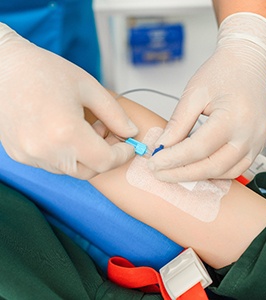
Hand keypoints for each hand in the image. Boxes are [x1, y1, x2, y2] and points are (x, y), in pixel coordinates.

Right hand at [0, 24, 137, 178]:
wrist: (3, 66)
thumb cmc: (46, 71)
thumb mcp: (89, 87)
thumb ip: (115, 114)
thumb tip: (131, 132)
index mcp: (65, 132)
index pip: (105, 161)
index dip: (123, 155)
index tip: (130, 145)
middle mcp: (46, 150)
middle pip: (90, 171)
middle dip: (106, 156)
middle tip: (106, 132)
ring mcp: (30, 155)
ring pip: (72, 170)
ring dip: (86, 156)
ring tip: (83, 128)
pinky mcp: (20, 155)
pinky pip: (53, 164)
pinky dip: (67, 155)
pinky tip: (65, 133)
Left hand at [149, 13, 265, 181]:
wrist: (247, 63)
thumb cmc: (221, 72)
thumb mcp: (193, 94)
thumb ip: (178, 124)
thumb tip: (163, 147)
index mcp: (233, 117)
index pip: (198, 148)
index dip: (173, 159)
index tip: (154, 164)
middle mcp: (250, 134)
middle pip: (212, 166)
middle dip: (182, 174)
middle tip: (160, 174)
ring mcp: (258, 141)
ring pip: (225, 172)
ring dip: (197, 176)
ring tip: (174, 172)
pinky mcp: (260, 144)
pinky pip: (236, 168)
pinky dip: (214, 172)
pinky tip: (196, 168)